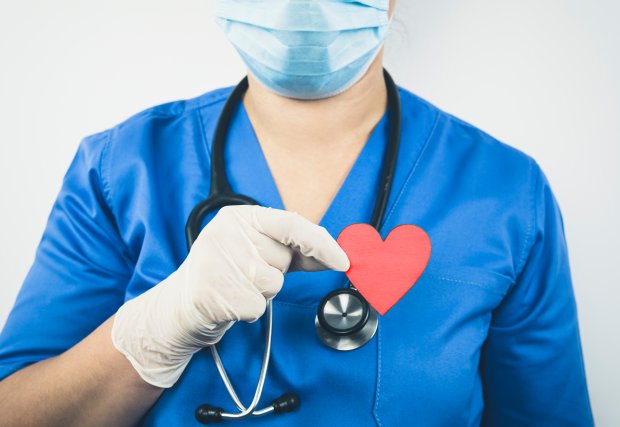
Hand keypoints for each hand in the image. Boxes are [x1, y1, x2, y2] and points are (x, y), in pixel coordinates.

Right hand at [111, 205, 348, 387]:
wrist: (179, 307)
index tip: (343, 261)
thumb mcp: (256, 250)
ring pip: (272, 283)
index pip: (291, 223)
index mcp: (239, 216)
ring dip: (260, 294)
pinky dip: (247, 311)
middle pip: (283, 258)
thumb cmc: (225, 275)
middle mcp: (226, 233)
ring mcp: (216, 262)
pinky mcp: (212, 292)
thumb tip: (336, 253)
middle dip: (275, 272)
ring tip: (234, 288)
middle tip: (245, 274)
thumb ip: (294, 248)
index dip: (321, 243)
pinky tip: (227, 303)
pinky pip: (257, 306)